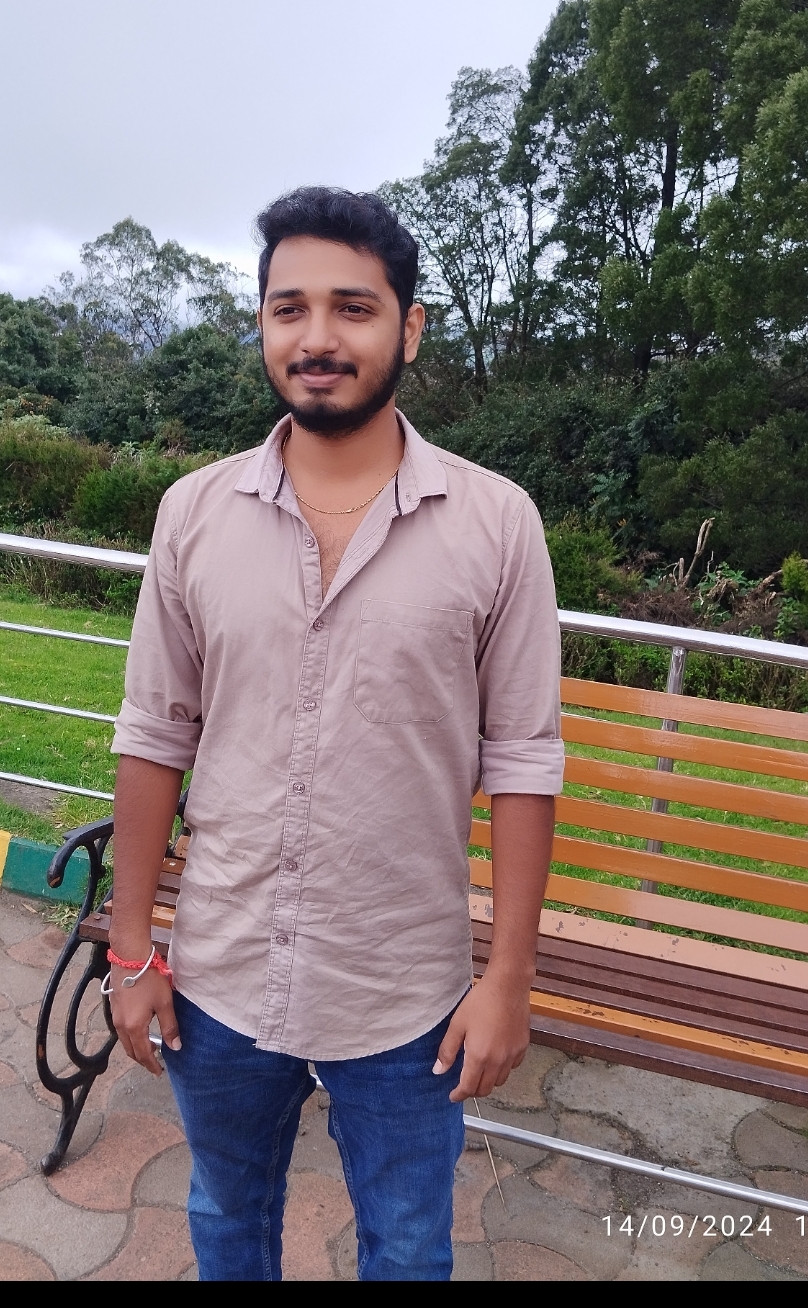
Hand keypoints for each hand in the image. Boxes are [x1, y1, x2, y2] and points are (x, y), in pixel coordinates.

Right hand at [108, 966, 180, 1076]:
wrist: (129, 957)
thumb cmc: (149, 979)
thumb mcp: (164, 1003)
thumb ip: (169, 1026)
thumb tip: (175, 1047)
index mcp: (134, 1027)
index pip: (143, 1054)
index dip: (151, 1065)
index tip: (159, 1072)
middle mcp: (121, 1025)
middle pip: (131, 1050)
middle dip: (142, 1059)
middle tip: (155, 1062)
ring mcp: (115, 1016)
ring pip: (124, 1040)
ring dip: (136, 1048)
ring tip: (149, 1048)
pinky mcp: (114, 1006)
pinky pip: (121, 1030)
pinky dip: (130, 1037)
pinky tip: (139, 1030)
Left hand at [433, 972, 529, 1101]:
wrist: (508, 986)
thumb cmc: (480, 1001)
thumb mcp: (457, 1024)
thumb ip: (448, 1050)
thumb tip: (439, 1071)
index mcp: (479, 1056)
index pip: (469, 1087)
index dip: (459, 1095)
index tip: (453, 1096)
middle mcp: (498, 1061)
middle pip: (485, 1089)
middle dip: (473, 1090)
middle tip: (464, 1083)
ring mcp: (512, 1055)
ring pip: (500, 1081)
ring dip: (488, 1081)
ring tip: (479, 1070)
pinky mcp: (522, 1047)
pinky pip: (512, 1067)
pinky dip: (502, 1069)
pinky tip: (496, 1057)